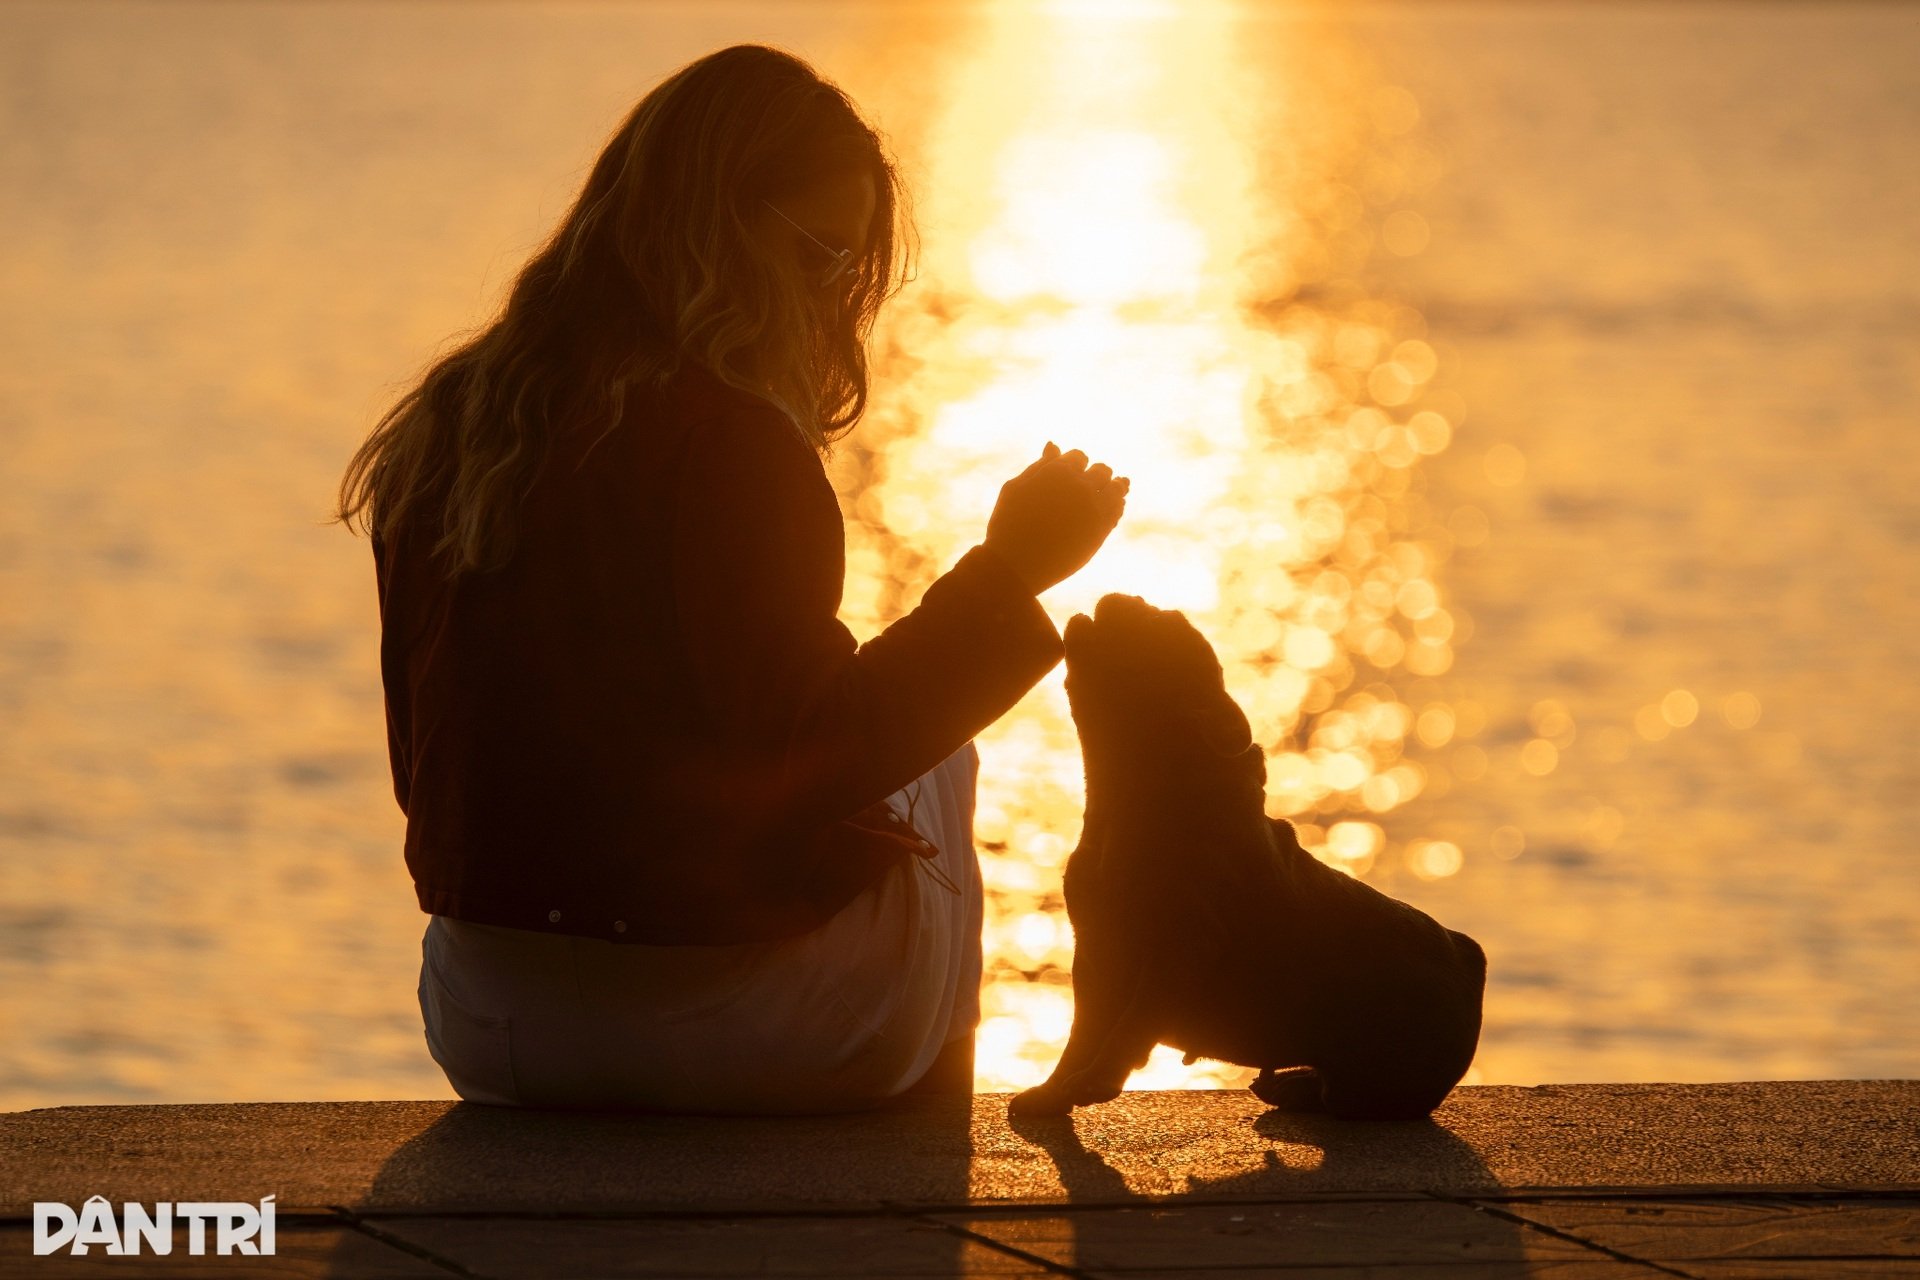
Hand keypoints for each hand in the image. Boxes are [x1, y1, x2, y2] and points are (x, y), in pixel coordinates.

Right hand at [983, 442, 1128, 594]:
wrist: (1015, 565)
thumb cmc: (1008, 525)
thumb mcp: (1016, 489)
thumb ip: (1039, 466)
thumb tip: (1054, 445)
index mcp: (1057, 471)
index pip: (1079, 456)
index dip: (1075, 465)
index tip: (1069, 477)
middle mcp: (1079, 485)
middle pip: (1102, 470)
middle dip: (1095, 476)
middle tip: (1086, 488)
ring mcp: (1094, 507)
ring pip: (1116, 487)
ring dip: (1111, 488)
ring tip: (1101, 497)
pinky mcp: (1102, 529)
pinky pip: (1118, 509)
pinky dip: (1116, 506)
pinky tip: (1107, 512)